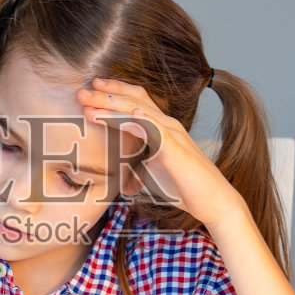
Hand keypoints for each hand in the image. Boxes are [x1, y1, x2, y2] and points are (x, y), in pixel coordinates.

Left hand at [76, 77, 245, 229]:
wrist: (214, 202)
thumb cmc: (183, 186)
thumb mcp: (152, 169)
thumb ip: (136, 159)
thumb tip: (115, 162)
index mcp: (160, 128)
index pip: (133, 102)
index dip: (112, 94)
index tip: (88, 91)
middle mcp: (167, 126)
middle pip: (133, 101)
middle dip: (105, 95)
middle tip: (80, 91)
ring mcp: (174, 136)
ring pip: (141, 112)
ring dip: (113, 106)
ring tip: (90, 103)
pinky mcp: (178, 151)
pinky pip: (159, 132)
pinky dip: (143, 121)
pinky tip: (130, 114)